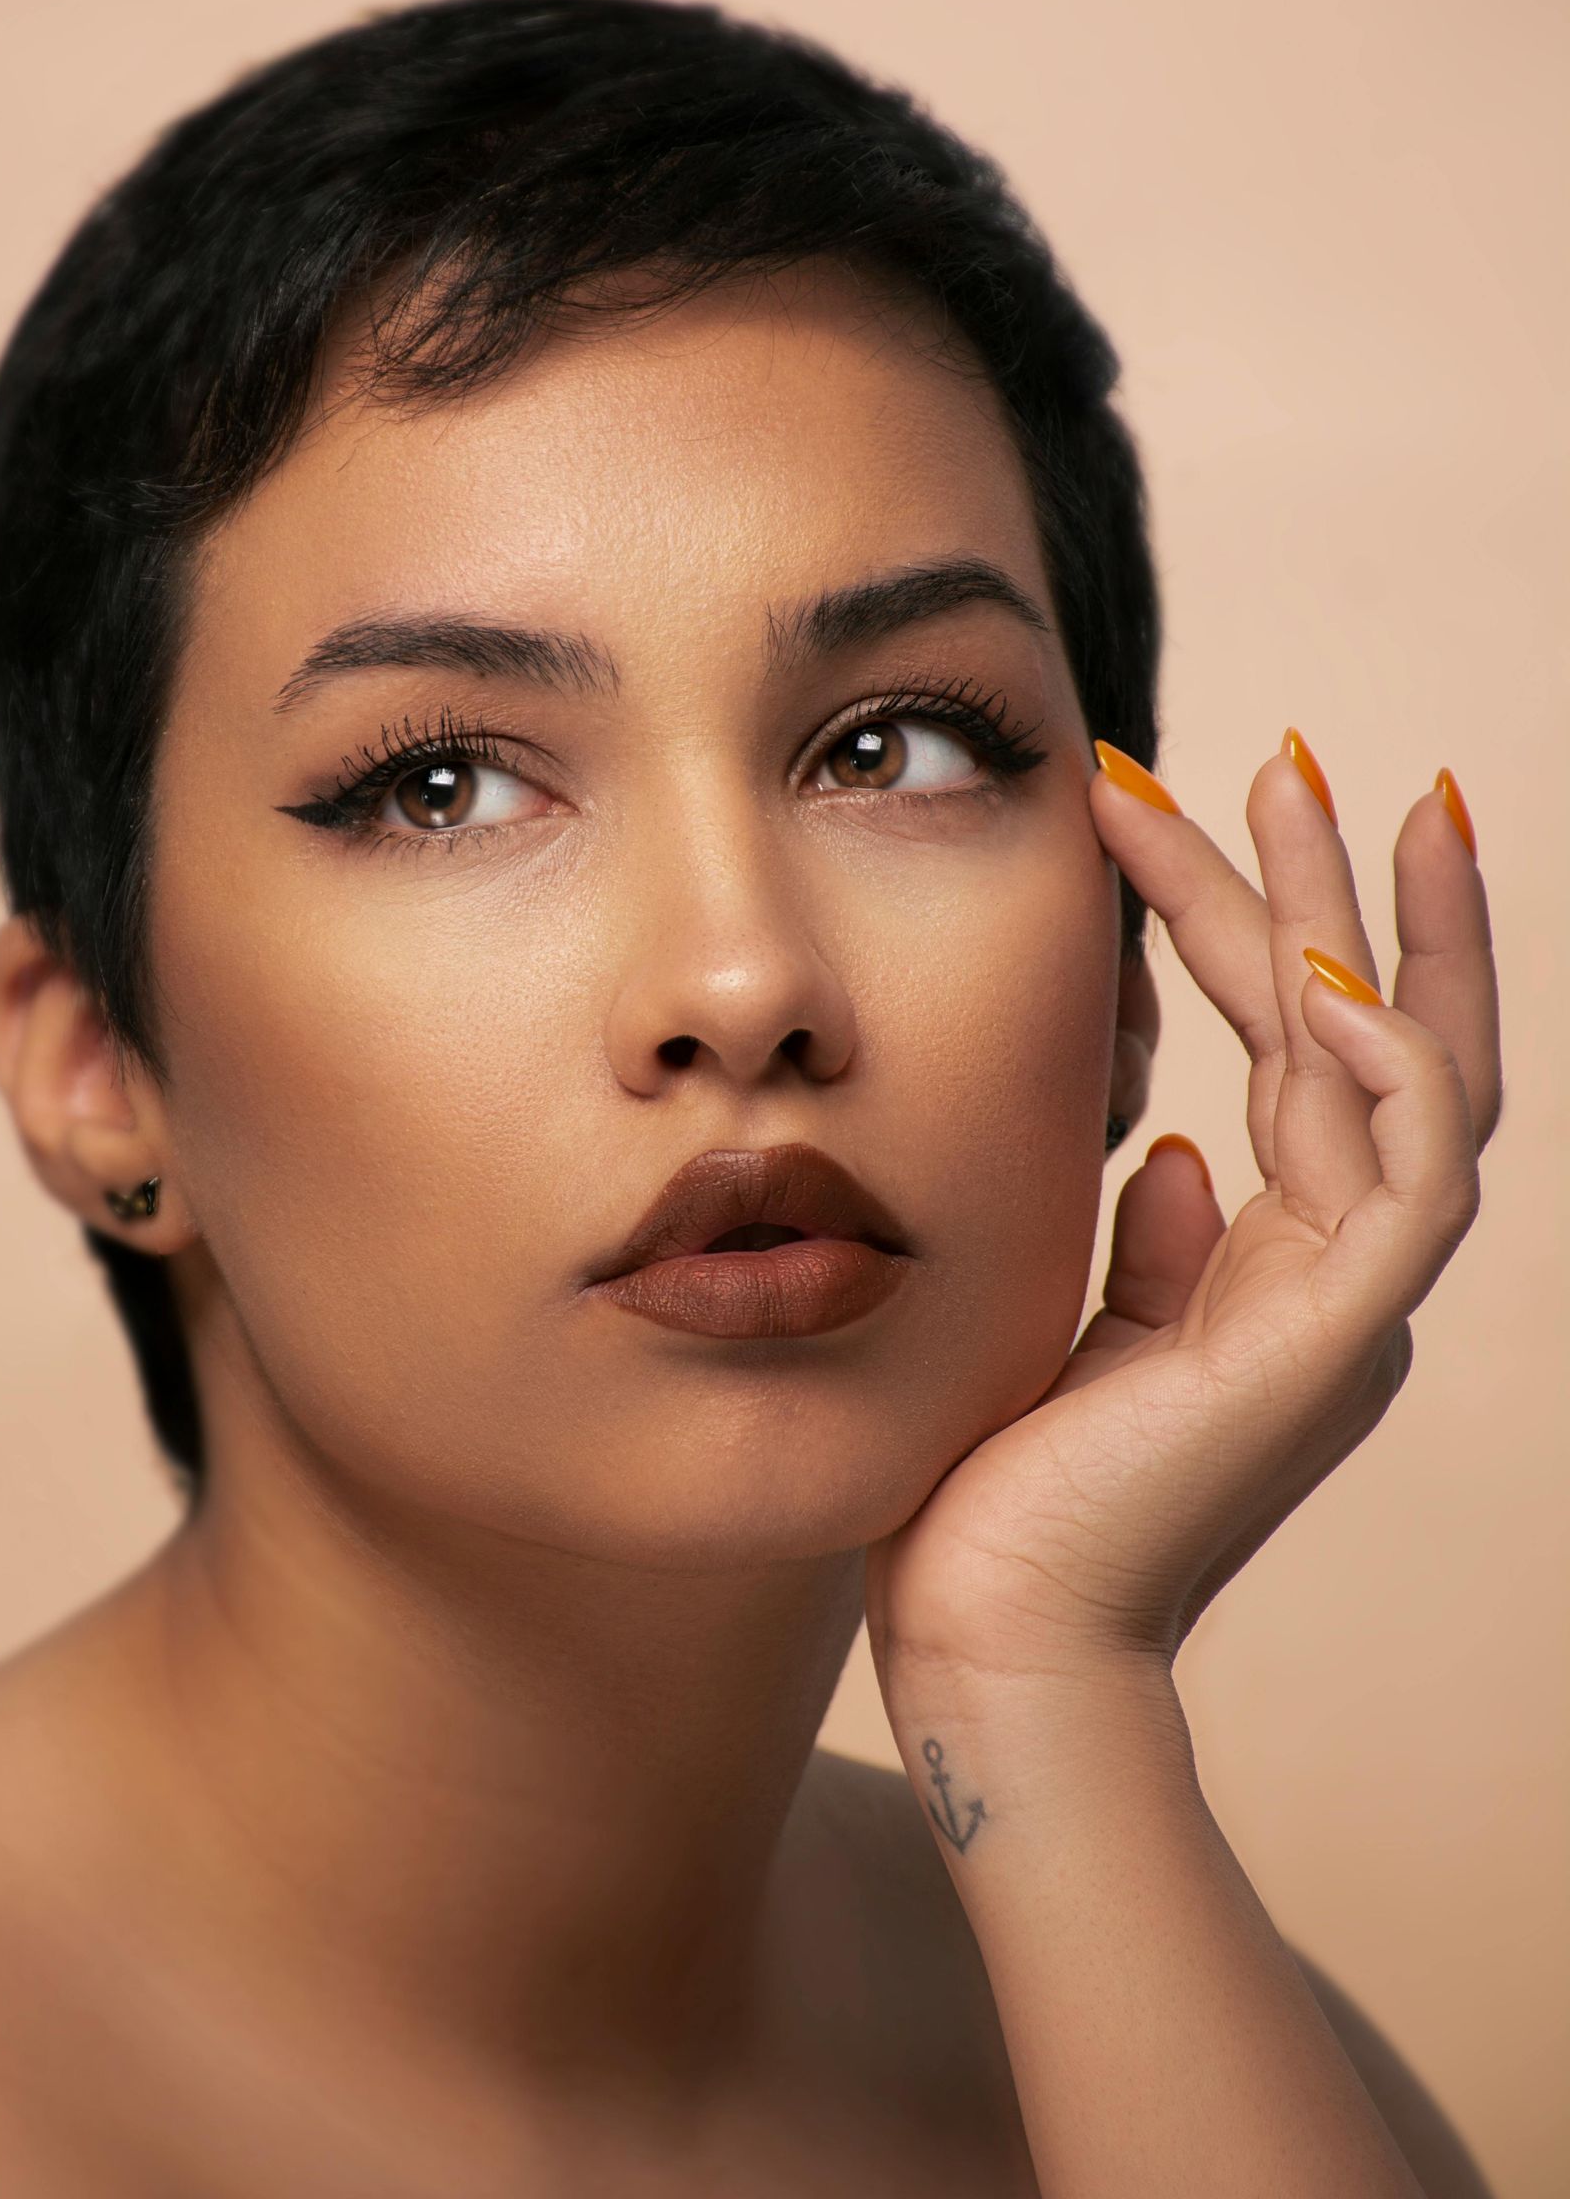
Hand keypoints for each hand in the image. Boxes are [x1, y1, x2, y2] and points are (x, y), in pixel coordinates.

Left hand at [865, 732, 1501, 1700]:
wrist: (989, 1637)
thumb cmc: (998, 1490)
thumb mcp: (1075, 1326)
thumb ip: (1148, 1250)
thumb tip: (1176, 1163)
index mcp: (1272, 1266)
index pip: (1303, 1063)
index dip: (1274, 930)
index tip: (1208, 809)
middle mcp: (1328, 1272)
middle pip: (1374, 1041)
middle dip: (1345, 892)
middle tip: (1310, 759)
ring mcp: (1343, 1306)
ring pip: (1404, 1074)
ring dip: (1367, 927)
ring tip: (1315, 791)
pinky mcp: (1330, 1344)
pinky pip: (1408, 1178)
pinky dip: (1382, 1069)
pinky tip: (1318, 975)